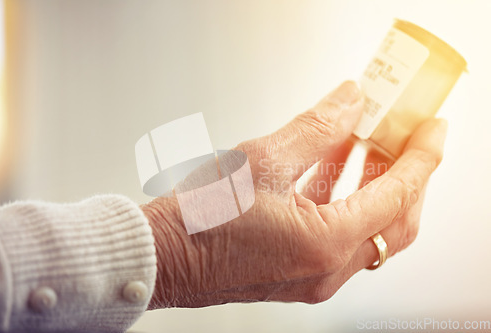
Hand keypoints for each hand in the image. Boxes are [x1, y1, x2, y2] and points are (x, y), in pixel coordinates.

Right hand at [141, 81, 446, 308]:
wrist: (162, 256)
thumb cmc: (198, 220)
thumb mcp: (261, 159)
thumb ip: (316, 128)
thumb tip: (349, 103)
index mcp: (324, 244)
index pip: (397, 195)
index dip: (421, 158)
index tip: (431, 130)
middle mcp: (326, 271)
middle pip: (393, 222)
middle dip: (406, 176)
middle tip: (404, 138)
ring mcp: (313, 278)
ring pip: (368, 232)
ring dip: (374, 189)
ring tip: (367, 147)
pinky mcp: (297, 275)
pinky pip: (340, 239)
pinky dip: (346, 205)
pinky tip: (332, 172)